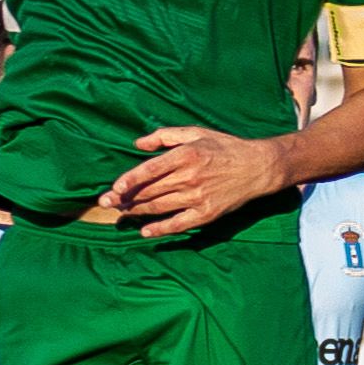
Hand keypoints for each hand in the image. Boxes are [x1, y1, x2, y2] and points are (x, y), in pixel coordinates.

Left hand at [107, 124, 291, 238]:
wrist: (258, 167)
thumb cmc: (224, 147)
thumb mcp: (196, 132)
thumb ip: (164, 136)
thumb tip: (138, 144)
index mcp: (186, 155)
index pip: (150, 169)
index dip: (130, 180)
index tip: (115, 188)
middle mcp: (190, 177)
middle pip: (150, 191)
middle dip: (125, 198)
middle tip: (106, 203)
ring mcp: (198, 197)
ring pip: (159, 207)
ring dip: (137, 212)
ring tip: (120, 214)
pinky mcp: (206, 214)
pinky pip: (178, 224)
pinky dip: (160, 229)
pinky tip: (145, 231)